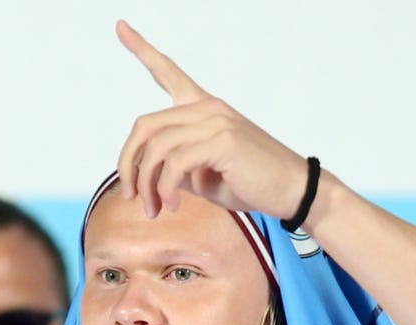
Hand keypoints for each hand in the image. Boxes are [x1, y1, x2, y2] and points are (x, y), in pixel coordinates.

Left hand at [114, 21, 310, 220]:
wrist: (295, 193)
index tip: (120, 27)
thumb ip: (178, 167)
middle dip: (129, 163)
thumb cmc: (255, 185)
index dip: (142, 48)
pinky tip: (173, 205)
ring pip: (157, 148)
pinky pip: (175, 163)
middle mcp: (209, 108)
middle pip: (146, 126)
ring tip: (155, 208)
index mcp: (206, 108)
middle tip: (131, 194)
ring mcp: (216, 121)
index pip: (170, 73)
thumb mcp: (207, 175)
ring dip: (148, 183)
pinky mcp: (223, 141)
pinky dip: (167, 188)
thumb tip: (148, 176)